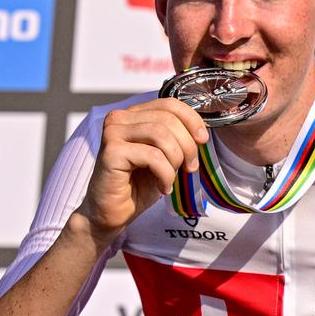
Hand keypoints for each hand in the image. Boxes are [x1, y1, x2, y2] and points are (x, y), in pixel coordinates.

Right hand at [74, 99, 208, 242]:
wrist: (113, 211)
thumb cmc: (139, 183)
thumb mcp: (165, 155)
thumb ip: (177, 137)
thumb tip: (201, 131)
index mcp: (134, 114)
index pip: (170, 103)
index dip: (192, 120)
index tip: (203, 140)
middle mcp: (119, 118)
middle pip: (168, 119)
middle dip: (187, 145)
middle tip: (190, 167)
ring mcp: (112, 133)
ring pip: (161, 135)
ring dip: (176, 159)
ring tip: (173, 177)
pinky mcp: (111, 152)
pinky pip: (152, 156)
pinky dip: (165, 174)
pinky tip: (162, 187)